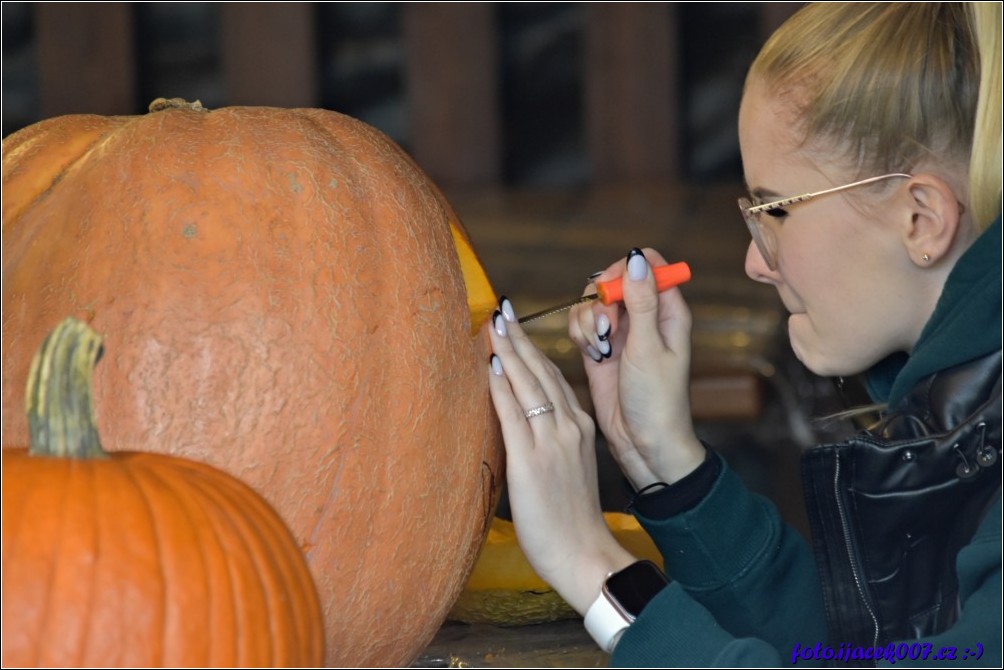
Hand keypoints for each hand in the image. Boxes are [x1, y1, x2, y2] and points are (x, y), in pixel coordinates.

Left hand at [487, 298, 634, 614]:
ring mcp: (553, 442)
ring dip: (509, 352)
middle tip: (502, 311)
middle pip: (541, 372)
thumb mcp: (568, 468)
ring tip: (493, 325)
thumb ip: (549, 441)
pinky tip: (492, 365)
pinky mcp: (533, 461)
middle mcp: (570, 427)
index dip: (532, 351)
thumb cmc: (572, 518)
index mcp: (579, 427)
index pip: (552, 378)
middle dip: (518, 339)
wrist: (584, 554)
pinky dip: (503, 387)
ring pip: (529, 385)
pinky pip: (514, 414)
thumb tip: (521, 423)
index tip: (514, 328)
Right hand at [569, 248, 703, 488]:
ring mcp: (621, 332)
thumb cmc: (657, 401)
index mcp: (668, 310)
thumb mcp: (648, 348)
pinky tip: (592, 355)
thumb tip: (636, 259)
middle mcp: (644, 316)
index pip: (647, 265)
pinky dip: (580, 334)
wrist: (642, 442)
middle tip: (606, 328)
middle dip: (600, 299)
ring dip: (588, 320)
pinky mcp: (600, 348)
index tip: (614, 291)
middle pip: (612, 280)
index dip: (626, 270)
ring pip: (592, 302)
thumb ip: (641, 302)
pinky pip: (581, 325)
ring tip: (600, 348)